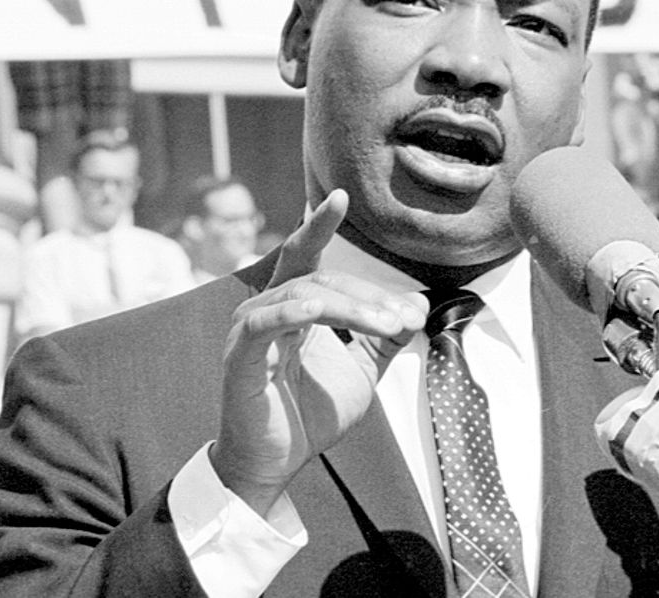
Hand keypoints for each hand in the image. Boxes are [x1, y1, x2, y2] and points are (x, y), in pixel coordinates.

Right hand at [211, 190, 427, 515]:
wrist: (275, 464)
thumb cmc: (309, 415)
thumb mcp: (360, 370)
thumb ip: (383, 336)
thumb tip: (418, 306)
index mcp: (291, 307)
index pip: (305, 256)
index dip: (319, 225)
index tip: (339, 194)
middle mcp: (267, 309)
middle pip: (319, 277)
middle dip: (368, 294)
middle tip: (405, 320)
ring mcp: (250, 329)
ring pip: (304, 295)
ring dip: (352, 307)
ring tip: (387, 326)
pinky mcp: (240, 355)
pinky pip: (265, 323)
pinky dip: (293, 311)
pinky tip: (316, 311)